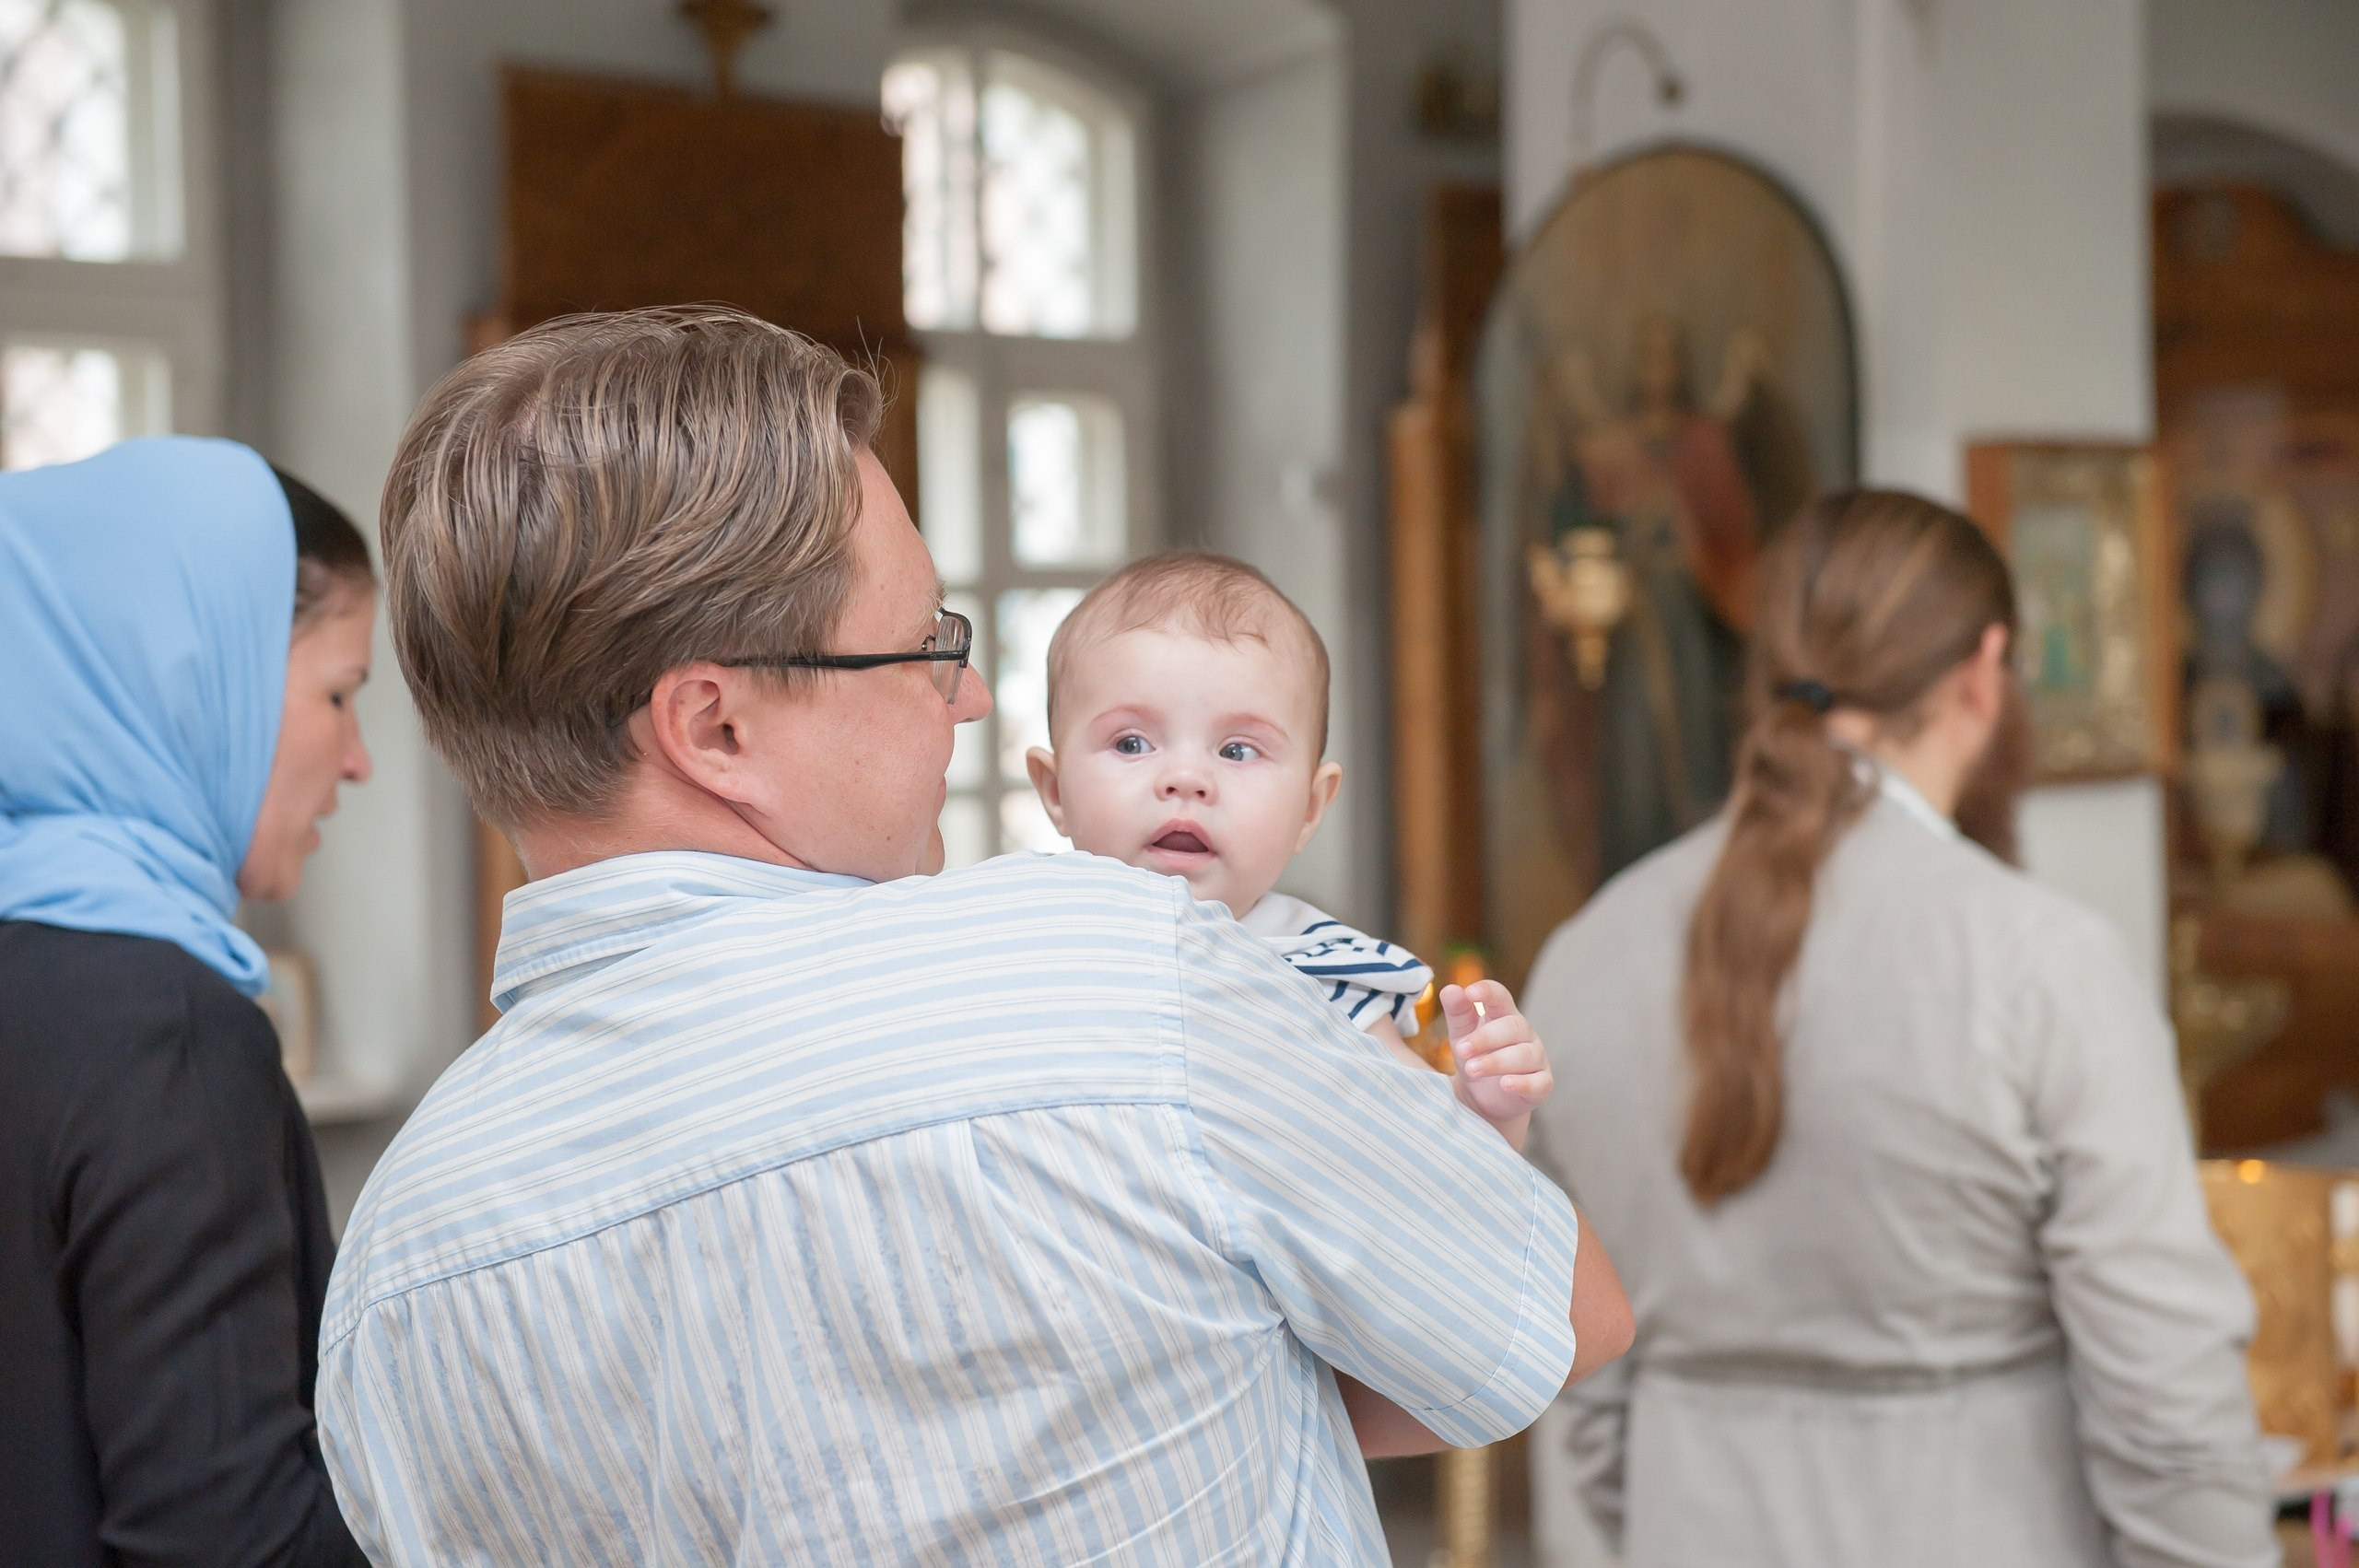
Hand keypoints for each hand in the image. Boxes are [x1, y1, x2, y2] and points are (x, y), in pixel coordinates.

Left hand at [1441, 979, 1552, 1150]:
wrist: (1482, 1098)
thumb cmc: (1475, 1057)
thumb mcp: (1461, 1034)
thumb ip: (1457, 1012)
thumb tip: (1450, 989)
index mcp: (1504, 1015)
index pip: (1500, 997)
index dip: (1488, 992)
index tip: (1470, 993)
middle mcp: (1525, 1034)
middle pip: (1513, 1027)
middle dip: (1485, 1038)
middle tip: (1461, 1050)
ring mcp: (1537, 1059)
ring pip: (1524, 1055)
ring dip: (1496, 1062)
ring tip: (1471, 1070)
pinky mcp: (1542, 1085)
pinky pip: (1539, 1083)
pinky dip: (1522, 1083)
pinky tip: (1505, 1084)